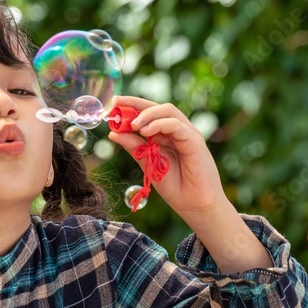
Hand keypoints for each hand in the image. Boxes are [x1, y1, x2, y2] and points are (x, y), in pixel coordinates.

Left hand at [106, 96, 227, 217]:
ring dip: (147, 114)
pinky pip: (176, 125)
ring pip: (168, 110)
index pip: (149, 112)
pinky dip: (159, 124)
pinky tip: (145, 132)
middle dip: (135, 103)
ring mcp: (187, 134)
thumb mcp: (147, 164)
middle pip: (157, 107)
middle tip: (116, 105)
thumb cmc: (175, 187)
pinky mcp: (195, 141)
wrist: (195, 205)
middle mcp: (177, 130)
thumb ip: (134, 147)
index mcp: (166, 135)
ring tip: (133, 125)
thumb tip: (114, 133)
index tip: (113, 105)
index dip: (131, 106)